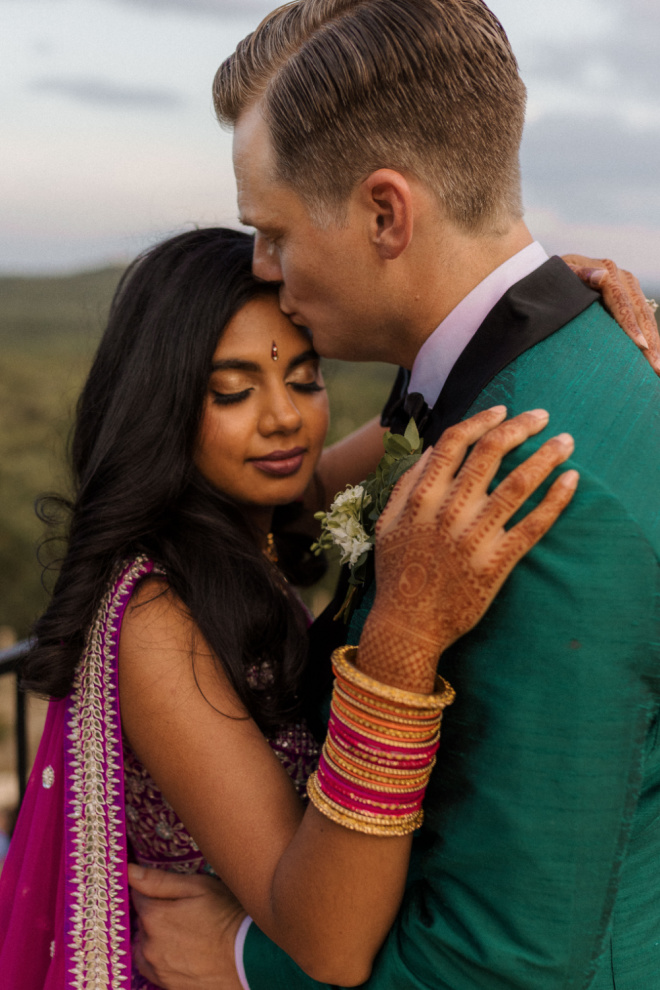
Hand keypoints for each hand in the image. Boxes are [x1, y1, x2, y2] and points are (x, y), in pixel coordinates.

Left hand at [128, 864, 245, 989]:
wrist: (249, 958)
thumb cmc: (227, 916)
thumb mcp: (198, 887)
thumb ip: (159, 880)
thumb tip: (129, 871)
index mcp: (154, 917)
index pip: (138, 897)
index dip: (151, 891)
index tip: (168, 892)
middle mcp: (149, 946)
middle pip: (143, 924)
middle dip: (156, 915)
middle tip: (182, 911)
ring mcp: (159, 970)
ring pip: (145, 948)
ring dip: (156, 939)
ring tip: (183, 932)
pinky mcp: (169, 987)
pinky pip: (155, 970)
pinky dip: (162, 960)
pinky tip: (183, 952)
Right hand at [358, 406, 578, 691]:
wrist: (407, 626)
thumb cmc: (396, 574)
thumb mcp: (387, 522)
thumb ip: (408, 483)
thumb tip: (434, 448)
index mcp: (421, 497)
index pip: (455, 442)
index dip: (482, 420)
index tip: (502, 410)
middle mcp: (449, 511)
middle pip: (491, 454)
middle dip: (521, 428)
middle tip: (542, 416)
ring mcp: (474, 537)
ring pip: (518, 484)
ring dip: (546, 457)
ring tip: (566, 442)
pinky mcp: (496, 563)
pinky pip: (533, 525)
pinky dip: (555, 500)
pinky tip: (571, 481)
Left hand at [562, 254, 659, 374]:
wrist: (554, 272)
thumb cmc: (552, 279)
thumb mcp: (561, 275)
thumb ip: (578, 275)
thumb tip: (601, 276)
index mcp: (609, 273)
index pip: (623, 304)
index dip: (632, 326)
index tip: (641, 346)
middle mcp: (624, 280)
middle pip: (641, 314)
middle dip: (651, 343)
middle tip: (657, 368)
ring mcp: (630, 289)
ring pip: (647, 318)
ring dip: (656, 345)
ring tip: (659, 370)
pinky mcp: (630, 299)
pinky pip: (644, 320)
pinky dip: (651, 339)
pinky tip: (654, 358)